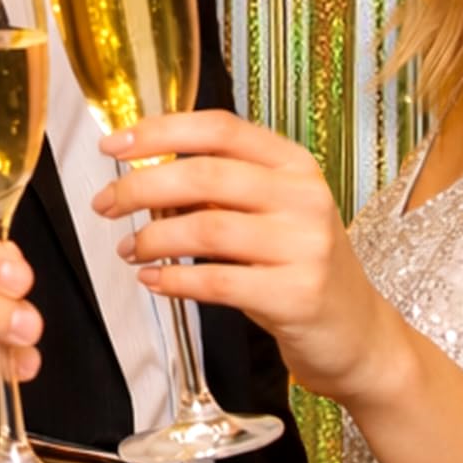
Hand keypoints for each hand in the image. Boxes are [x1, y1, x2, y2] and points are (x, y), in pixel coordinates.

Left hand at [93, 110, 395, 404]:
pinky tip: (153, 280)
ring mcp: (304, 246)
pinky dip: (174, 280)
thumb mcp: (272, 213)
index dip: (160, 132)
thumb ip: (221, 189)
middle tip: (105, 204)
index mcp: (294, 164)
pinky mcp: (296, 295)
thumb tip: (144, 175)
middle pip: (206, 175)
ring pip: (207, 228)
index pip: (219, 128)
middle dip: (141, 187)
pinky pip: (217, 281)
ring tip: (129, 250)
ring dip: (153, 238)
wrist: (357, 334)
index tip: (114, 146)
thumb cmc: (300, 267)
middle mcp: (304, 197)